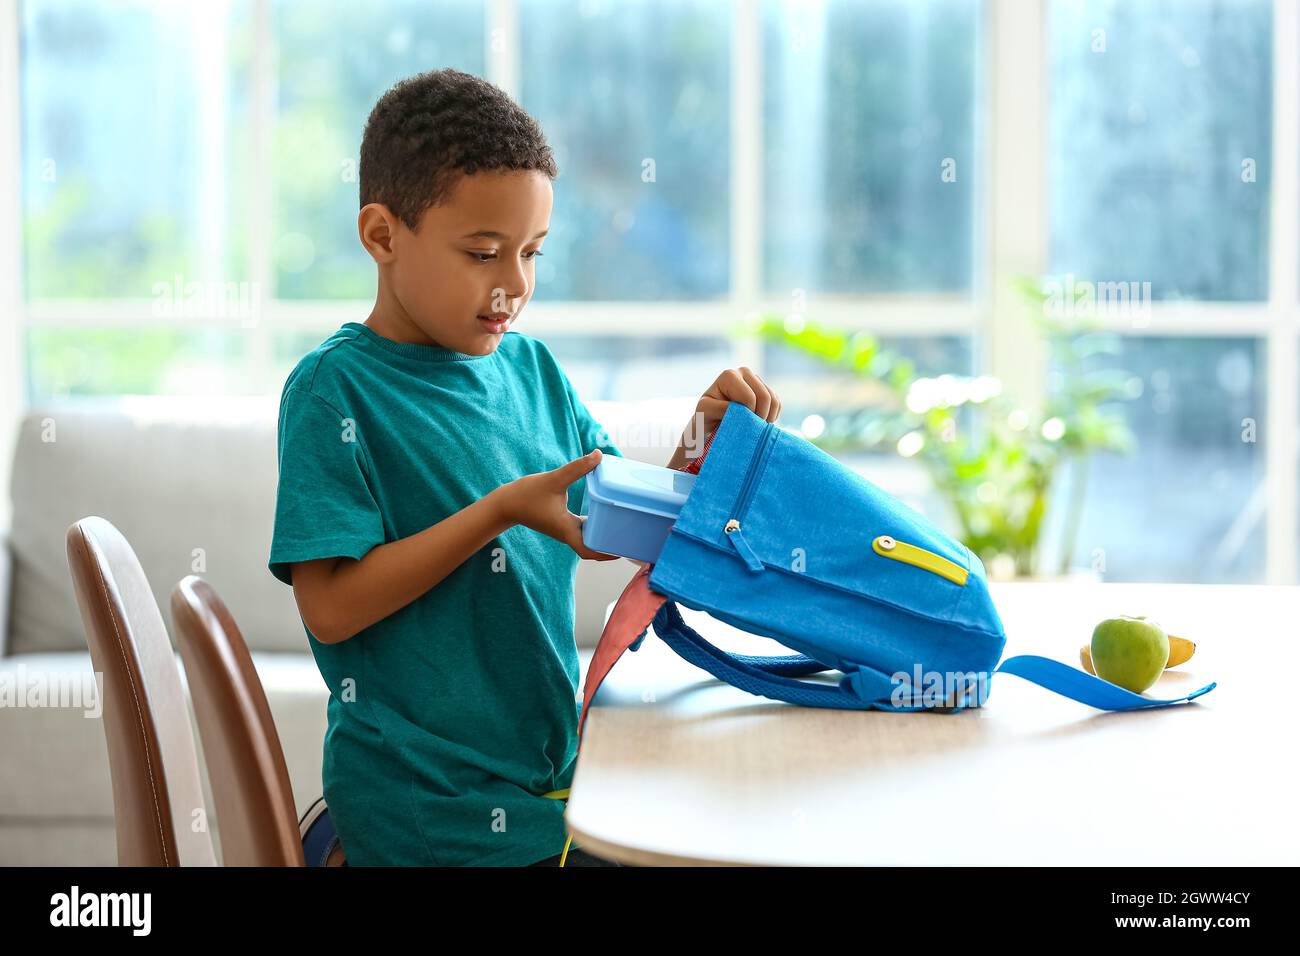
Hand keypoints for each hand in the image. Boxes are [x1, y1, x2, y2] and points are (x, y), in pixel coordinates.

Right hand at [493, 450, 620, 560]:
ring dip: (602, 535)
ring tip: (621, 526)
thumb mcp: (554, 479)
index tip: (621, 550)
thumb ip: (576, 468)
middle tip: (628, 536)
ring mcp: (563, 528)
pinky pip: (581, 529)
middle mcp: (567, 532)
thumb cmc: (526, 495)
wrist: (506, 503)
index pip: (588, 551)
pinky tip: (602, 512)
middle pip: (592, 547)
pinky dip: (593, 525)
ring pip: (587, 538)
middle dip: (609, 545)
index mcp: (566, 529)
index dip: (606, 554)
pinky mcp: (561, 522)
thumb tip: (598, 455)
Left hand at [695, 366, 782, 432]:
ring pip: (773, 400)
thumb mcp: (704, 413)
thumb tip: (740, 409)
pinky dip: (772, 416)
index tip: (738, 426)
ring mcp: (756, 380)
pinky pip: (777, 403)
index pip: (749, 397)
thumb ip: (719, 409)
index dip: (747, 415)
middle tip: (749, 429)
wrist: (711, 421)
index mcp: (729, 375)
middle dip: (759, 416)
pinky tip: (759, 423)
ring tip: (754, 428)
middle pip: (764, 397)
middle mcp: (744, 372)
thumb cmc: (706, 417)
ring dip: (767, 418)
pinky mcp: (765, 389)